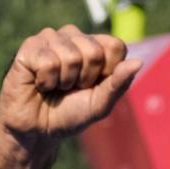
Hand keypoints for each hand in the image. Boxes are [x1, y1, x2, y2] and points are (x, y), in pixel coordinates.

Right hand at [0, 26, 141, 152]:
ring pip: (71, 55)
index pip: (115, 46)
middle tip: (72, 88)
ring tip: (56, 86)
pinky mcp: (30, 46)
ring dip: (65, 81)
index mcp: (94, 48)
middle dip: (86, 79)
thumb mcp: (100, 104)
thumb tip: (139, 62)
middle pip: (94, 50)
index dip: (109, 72)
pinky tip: (40, 83)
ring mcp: (51, 39)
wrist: (40, 130)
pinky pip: (48, 61)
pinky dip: (47, 81)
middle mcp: (73, 38)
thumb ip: (119, 83)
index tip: (95, 86)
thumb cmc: (71, 115)